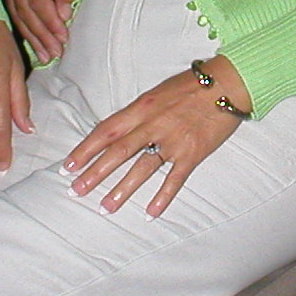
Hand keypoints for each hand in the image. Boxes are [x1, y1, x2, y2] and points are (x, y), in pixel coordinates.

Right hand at [4, 0, 92, 62]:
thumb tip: (63, 17)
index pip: (39, 2)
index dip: (50, 24)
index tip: (63, 40)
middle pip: (25, 10)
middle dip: (40, 35)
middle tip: (54, 55)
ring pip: (16, 11)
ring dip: (30, 34)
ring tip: (44, 54)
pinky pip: (14, 5)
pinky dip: (23, 23)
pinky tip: (32, 38)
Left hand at [62, 57, 250, 216]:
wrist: (227, 83)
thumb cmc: (193, 86)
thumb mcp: (158, 93)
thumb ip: (139, 113)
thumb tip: (119, 132)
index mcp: (141, 108)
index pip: (106, 130)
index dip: (85, 149)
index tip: (68, 166)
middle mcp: (153, 125)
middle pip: (118, 152)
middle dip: (94, 173)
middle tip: (76, 191)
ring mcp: (173, 140)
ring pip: (142, 168)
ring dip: (122, 189)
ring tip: (106, 207)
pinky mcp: (192, 153)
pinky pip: (174, 178)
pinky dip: (163, 197)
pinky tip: (150, 212)